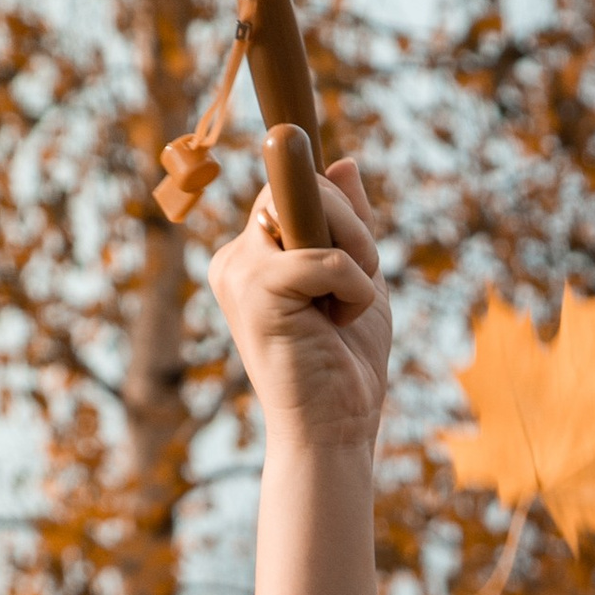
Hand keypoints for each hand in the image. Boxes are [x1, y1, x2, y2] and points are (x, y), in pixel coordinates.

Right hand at [209, 157, 389, 456]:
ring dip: (357, 255)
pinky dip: (356, 290)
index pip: (292, 187)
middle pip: (300, 185)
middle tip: (356, 286)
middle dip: (352, 228)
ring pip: (312, 208)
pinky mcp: (256, 292)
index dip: (332, 206)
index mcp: (253, 255)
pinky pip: (328, 258)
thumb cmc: (344, 365)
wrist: (333, 432)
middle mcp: (236, 258)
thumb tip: (344, 161)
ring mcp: (239, 272)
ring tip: (345, 308)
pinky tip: (341, 323)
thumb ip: (349, 222)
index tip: (348, 247)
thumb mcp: (358, 278)